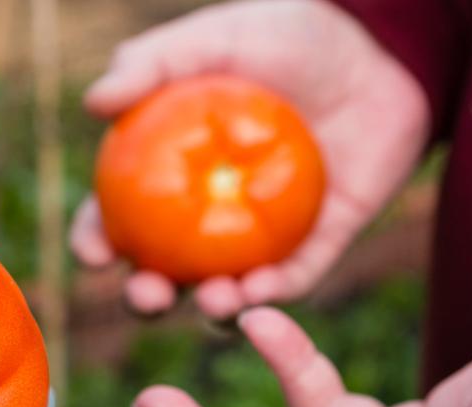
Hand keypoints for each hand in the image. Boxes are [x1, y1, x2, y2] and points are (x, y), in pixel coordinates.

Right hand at [72, 0, 429, 317]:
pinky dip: (276, 293)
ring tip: (215, 298)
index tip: (96, 254)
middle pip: (164, 269)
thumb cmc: (287, 35)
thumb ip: (150, 63)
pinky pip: (293, 279)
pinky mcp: (320, 242)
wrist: (378, 47)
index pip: (118, 216)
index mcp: (170, 169)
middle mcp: (209, 210)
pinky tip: (262, 291)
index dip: (97, 240)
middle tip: (148, 296)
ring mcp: (263, 233)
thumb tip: (93, 103)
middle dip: (146, 296)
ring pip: (226, 288)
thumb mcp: (212, 39)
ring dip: (212, 307)